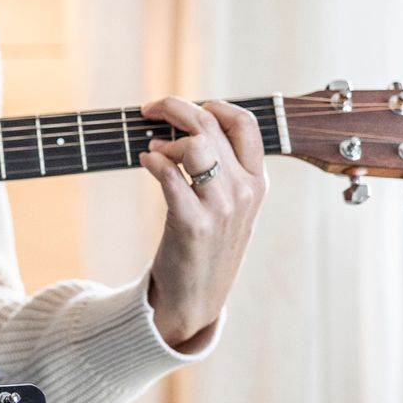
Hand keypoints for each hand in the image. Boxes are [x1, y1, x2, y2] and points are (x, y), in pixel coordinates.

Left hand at [137, 97, 267, 347]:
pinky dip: (153, 160)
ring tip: (152, 151)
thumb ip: (224, 170)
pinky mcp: (193, 224)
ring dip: (165, 140)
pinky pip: (170, 175)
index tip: (185, 107)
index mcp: (257, 182)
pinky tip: (145, 161)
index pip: (245, 123)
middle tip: (149, 109)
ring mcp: (221, 208)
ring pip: (194, 145)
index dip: (213, 105)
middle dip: (174, 108)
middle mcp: (244, 191)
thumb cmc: (208, 246)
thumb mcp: (231, 207)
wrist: (197, 298)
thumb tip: (192, 127)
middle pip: (211, 126)